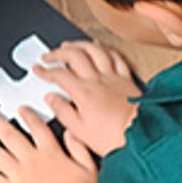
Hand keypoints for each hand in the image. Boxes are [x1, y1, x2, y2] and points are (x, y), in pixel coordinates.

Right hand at [37, 42, 140, 157]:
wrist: (143, 138)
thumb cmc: (114, 138)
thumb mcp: (80, 131)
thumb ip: (63, 112)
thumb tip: (52, 99)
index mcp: (84, 93)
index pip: (59, 74)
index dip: (45, 70)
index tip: (38, 69)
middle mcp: (97, 80)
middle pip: (74, 55)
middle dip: (58, 52)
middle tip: (49, 56)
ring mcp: (113, 77)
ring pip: (94, 50)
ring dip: (79, 44)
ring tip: (69, 44)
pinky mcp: (126, 79)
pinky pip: (115, 56)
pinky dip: (104, 48)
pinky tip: (99, 47)